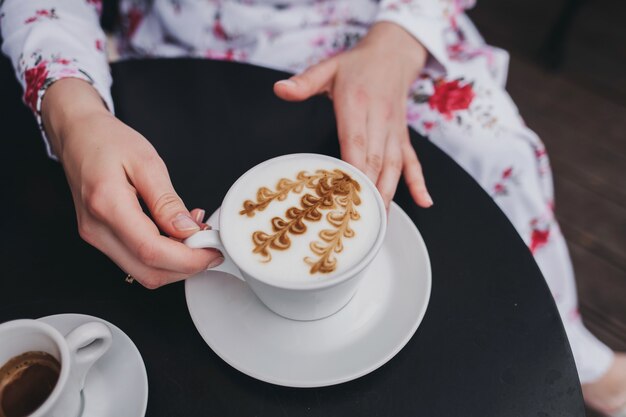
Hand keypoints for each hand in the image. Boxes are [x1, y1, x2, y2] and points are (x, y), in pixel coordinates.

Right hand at [42, 79, 221, 288]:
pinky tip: (175, 234)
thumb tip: (188, 231)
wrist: (78, 135)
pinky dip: (161, 256)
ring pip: (143, 273)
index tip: (213, 250)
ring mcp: (96, 237)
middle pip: (149, 272)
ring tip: (193, 235)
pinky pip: (135, 260)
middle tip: (210, 245)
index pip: (152, 251)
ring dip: (175, 263)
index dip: (189, 259)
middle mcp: (97, 229)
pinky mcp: (100, 238)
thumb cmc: (107, 141)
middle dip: (186, 267)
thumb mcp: (147, 162)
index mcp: (107, 206)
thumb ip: (167, 201)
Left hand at [274, 22, 432, 208]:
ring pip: (393, 165)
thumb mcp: (328, 67)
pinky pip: (413, 160)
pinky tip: (424, 202)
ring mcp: (394, 130)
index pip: (355, 141)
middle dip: (368, 191)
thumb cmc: (357, 65)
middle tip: (359, 220)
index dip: (353, 168)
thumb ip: (305, 81)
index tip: (346, 193)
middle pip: (374, 160)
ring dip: (389, 194)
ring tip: (381, 221)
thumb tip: (280, 89)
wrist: (393, 53)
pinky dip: (419, 182)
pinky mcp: (403, 136)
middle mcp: (379, 119)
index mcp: (357, 103)